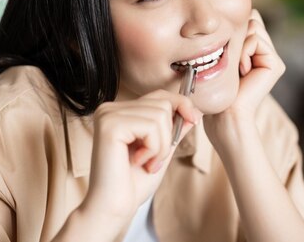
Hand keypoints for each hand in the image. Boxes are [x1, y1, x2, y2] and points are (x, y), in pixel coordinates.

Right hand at [81, 90, 202, 225]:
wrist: (113, 208)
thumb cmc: (133, 183)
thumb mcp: (161, 149)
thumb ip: (175, 128)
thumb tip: (195, 110)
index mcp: (120, 111)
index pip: (159, 95)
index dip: (181, 104)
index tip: (194, 120)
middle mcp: (110, 108)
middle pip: (162, 103)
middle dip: (168, 135)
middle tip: (153, 160)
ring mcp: (108, 115)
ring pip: (160, 115)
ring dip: (161, 145)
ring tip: (146, 162)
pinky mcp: (110, 125)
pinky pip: (151, 126)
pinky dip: (153, 148)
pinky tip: (138, 161)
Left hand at [204, 9, 284, 146]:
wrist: (224, 115)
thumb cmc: (216, 89)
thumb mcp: (222, 55)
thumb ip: (233, 35)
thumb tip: (238, 12)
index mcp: (255, 51)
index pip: (248, 21)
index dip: (235, 30)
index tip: (227, 55)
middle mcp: (267, 54)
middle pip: (252, 21)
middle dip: (238, 36)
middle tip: (233, 62)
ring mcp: (273, 59)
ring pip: (255, 27)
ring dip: (240, 45)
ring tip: (237, 67)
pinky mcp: (276, 64)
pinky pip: (257, 40)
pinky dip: (245, 52)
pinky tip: (243, 70)